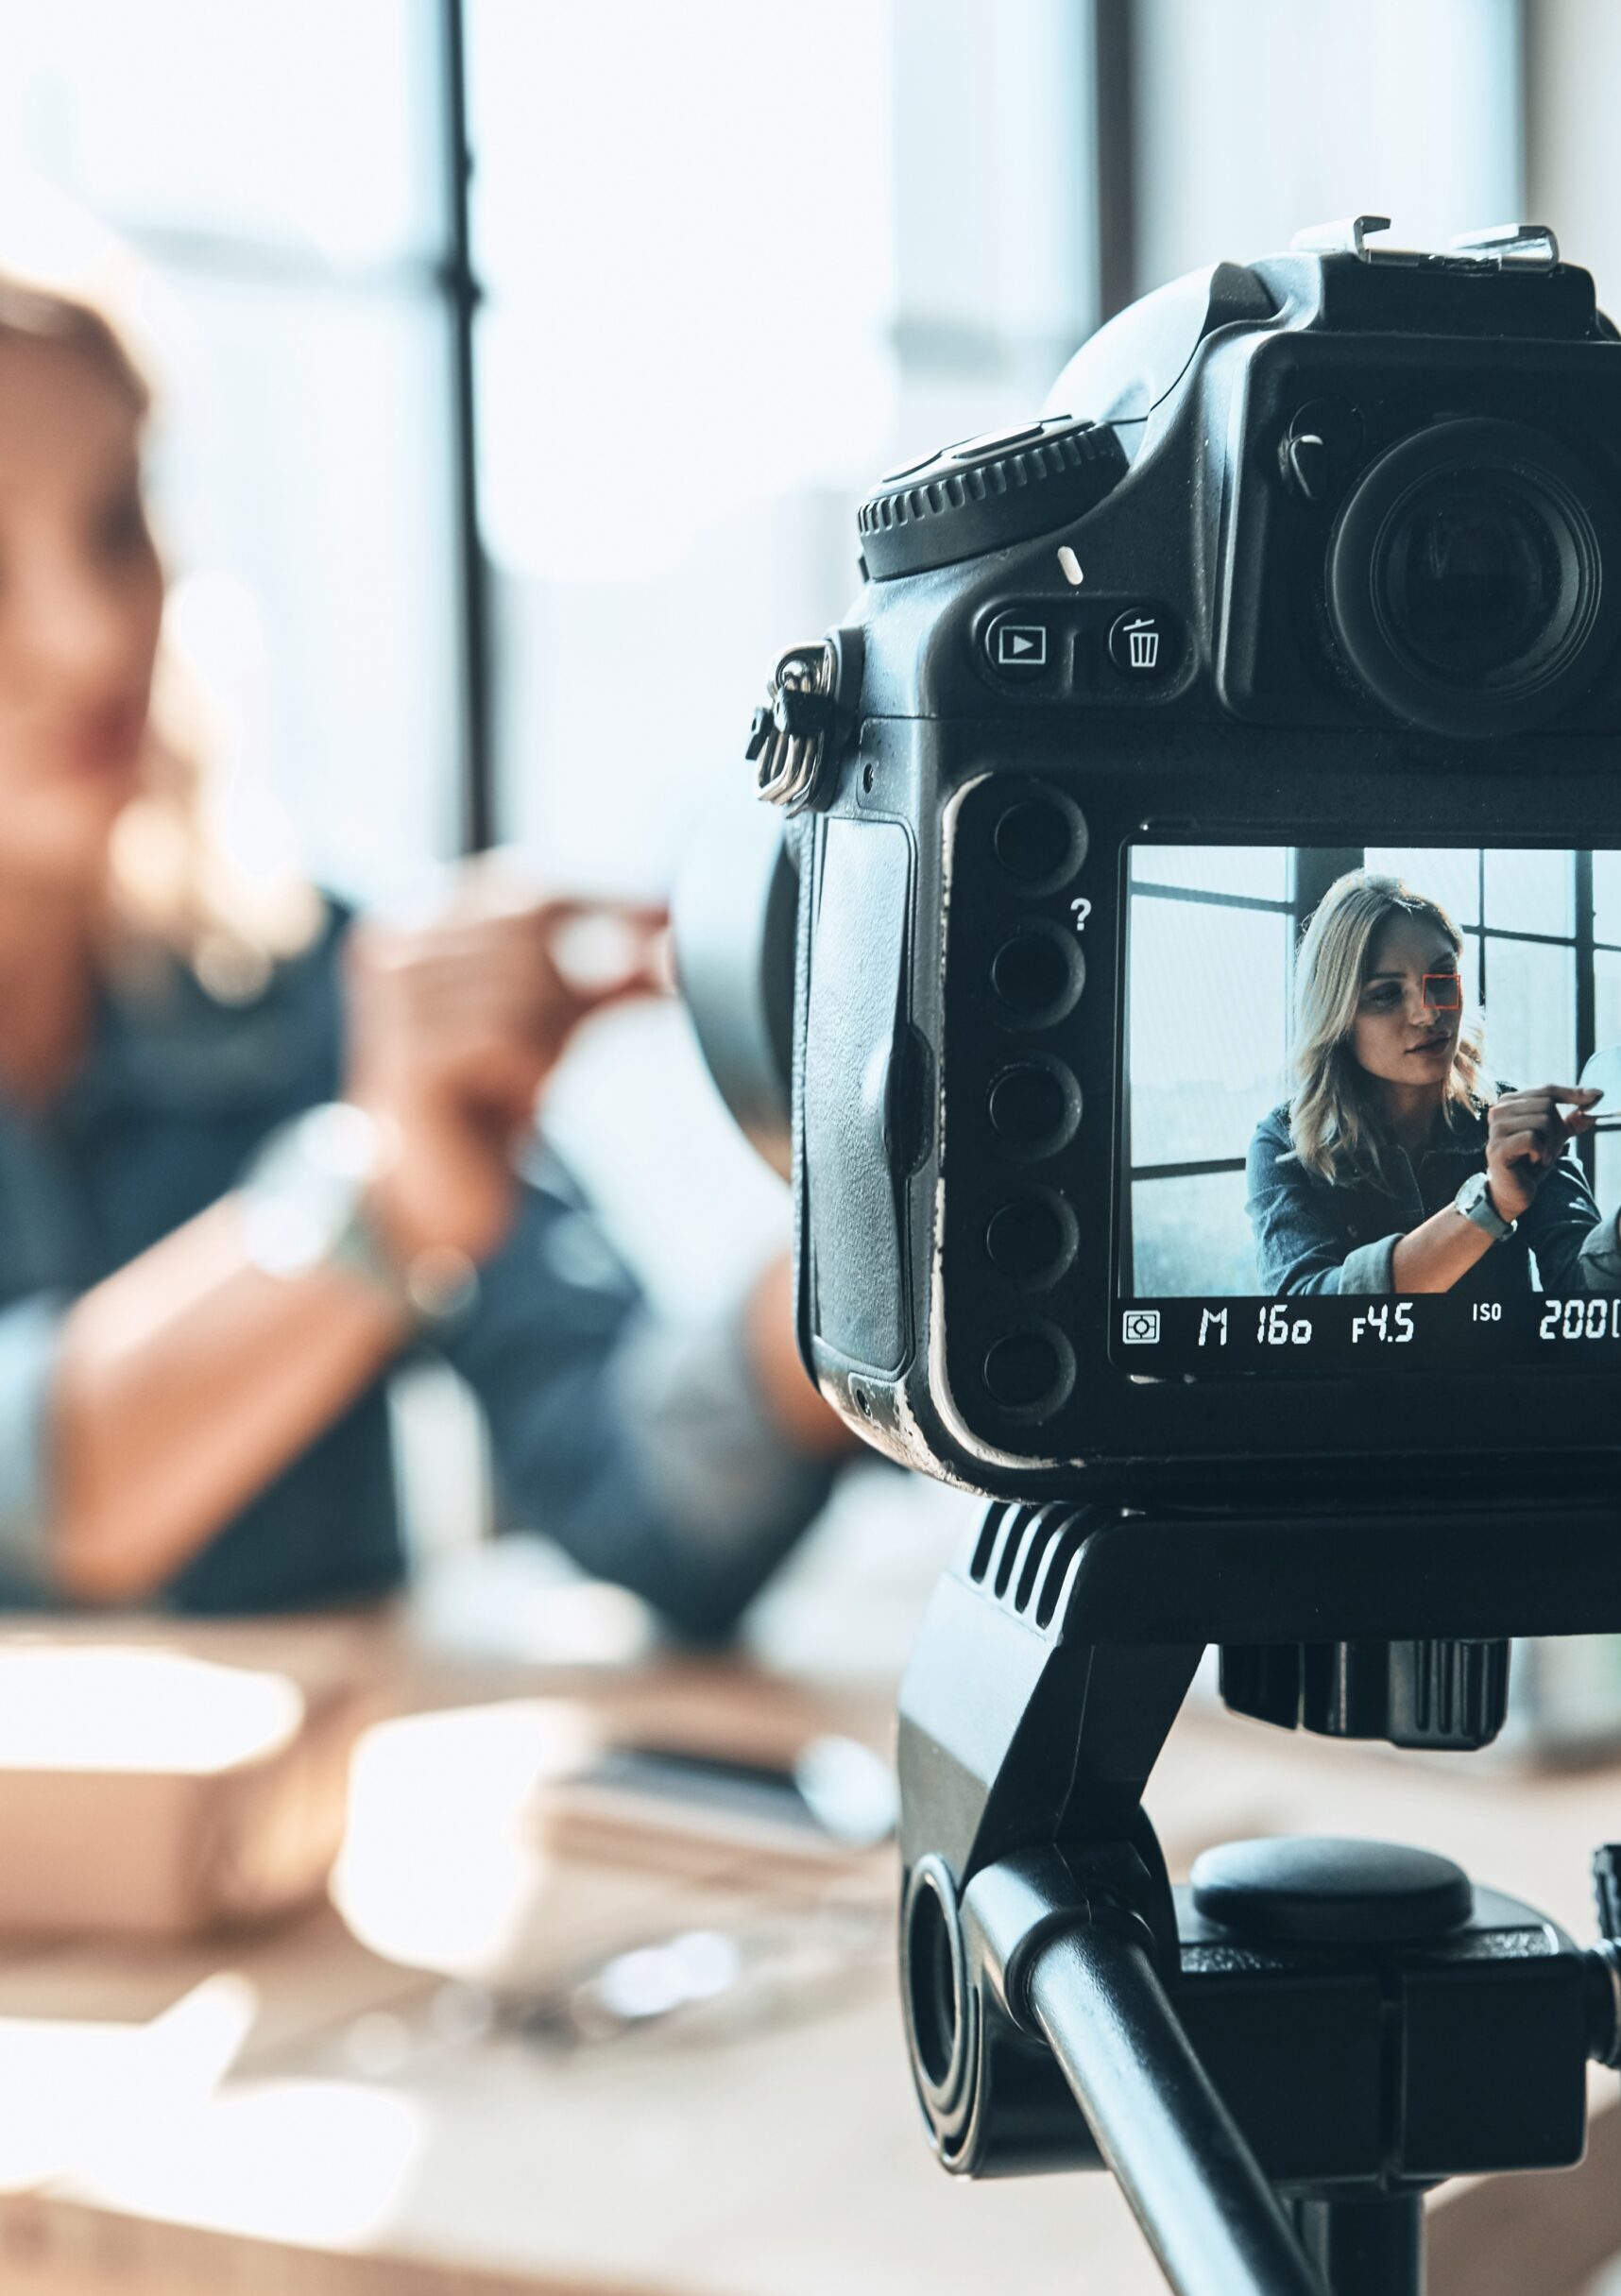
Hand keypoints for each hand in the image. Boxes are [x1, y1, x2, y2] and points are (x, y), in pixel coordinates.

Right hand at [344, 865, 666, 1260]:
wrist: (433, 1196)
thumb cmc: (486, 1100)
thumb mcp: (554, 1022)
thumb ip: (608, 975)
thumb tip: (677, 933)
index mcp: (418, 922)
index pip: (525, 890)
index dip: (603, 902)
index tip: (670, 915)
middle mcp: (394, 947)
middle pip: (531, 932)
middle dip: (571, 989)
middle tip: (555, 1051)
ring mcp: (394, 1000)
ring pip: (528, 987)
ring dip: (546, 1043)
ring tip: (518, 1085)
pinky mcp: (409, 1054)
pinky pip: (508, 1037)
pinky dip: (529, 1072)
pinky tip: (509, 1102)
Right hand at [1484, 1083, 1601, 1222]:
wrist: (1513, 1190)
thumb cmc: (1531, 1160)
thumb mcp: (1554, 1137)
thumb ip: (1570, 1121)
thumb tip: (1592, 1104)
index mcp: (1510, 1102)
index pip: (1547, 1090)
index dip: (1573, 1093)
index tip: (1597, 1095)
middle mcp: (1498, 1111)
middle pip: (1547, 1105)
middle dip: (1557, 1130)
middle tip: (1549, 1149)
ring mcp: (1496, 1129)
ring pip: (1542, 1121)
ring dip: (1550, 1144)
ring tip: (1540, 1157)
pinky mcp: (1497, 1148)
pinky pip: (1532, 1139)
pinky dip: (1541, 1153)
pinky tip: (1533, 1161)